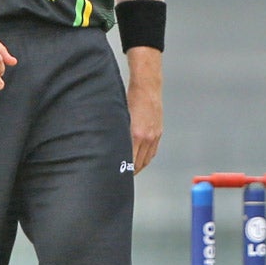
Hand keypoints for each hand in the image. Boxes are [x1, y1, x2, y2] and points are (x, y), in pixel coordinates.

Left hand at [126, 47, 162, 172]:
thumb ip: (116, 130)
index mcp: (136, 134)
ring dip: (138, 167)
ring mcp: (154, 136)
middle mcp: (147, 137)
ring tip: (128, 172)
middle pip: (139, 163)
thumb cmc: (130, 97)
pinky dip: (146, 159)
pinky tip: (139, 161)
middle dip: (129, 171)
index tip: (116, 175)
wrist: (147, 88)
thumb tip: (107, 143)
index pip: (130, 160)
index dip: (123, 169)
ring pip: (146, 160)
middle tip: (120, 177)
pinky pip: (152, 152)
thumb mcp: (119, 114)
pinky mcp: (158, 134)